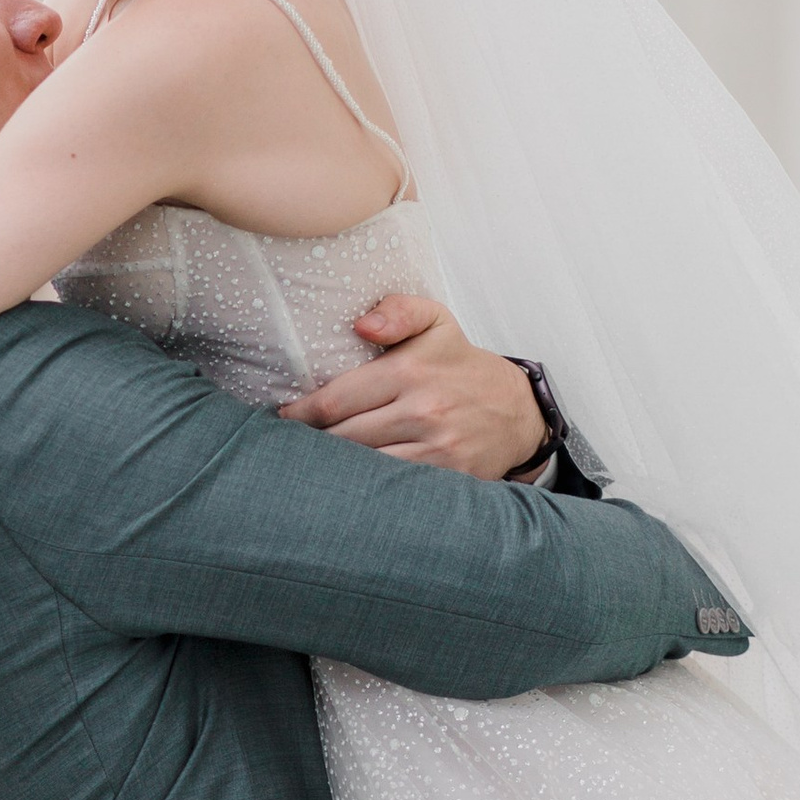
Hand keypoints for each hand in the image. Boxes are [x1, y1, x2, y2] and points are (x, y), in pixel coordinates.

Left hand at [279, 293, 550, 478]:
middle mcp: (423, 410)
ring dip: (335, 468)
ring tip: (312, 466)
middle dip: (312, 443)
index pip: (335, 400)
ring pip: (363, 467)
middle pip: (343, 438)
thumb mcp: (435, 321)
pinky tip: (350, 484)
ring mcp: (436, 448)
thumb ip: (397, 311)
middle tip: (289, 446)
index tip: (283, 418)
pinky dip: (367, 487)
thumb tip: (360, 325)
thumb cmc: (461, 364)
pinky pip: (393, 487)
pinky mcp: (448, 477)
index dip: (300, 414)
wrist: (517, 410)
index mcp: (409, 371)